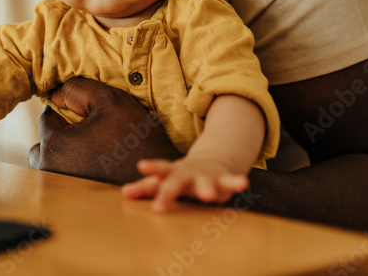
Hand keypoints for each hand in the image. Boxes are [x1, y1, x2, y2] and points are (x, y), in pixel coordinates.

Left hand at [27, 77, 180, 183]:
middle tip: (91, 129)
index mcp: (54, 146)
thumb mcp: (110, 101)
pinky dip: (76, 165)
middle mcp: (50, 169)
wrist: (159, 180)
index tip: (88, 112)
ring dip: (67, 150)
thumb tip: (55, 93)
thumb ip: (78, 90)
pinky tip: (99, 160)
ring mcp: (60, 186)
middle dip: (62, 132)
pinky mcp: (73, 196)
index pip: (48, 117)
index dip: (68, 109)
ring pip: (53, 159)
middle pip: (46, 141)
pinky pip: (65, 173)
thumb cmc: (135, 139)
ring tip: (95, 145)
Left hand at [122, 155, 249, 211]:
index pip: (158, 172)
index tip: (140, 170)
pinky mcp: (222, 181)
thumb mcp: (163, 179)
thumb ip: (145, 187)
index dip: (149, 171)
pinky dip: (235, 182)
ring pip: (205, 183)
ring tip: (208, 196)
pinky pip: (229, 182)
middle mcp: (187, 174)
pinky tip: (243, 184)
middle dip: (168, 193)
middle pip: (175, 183)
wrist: (210, 161)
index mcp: (171, 173)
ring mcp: (205, 176)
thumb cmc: (179, 176)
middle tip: (158, 206)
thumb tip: (124, 193)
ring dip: (206, 189)